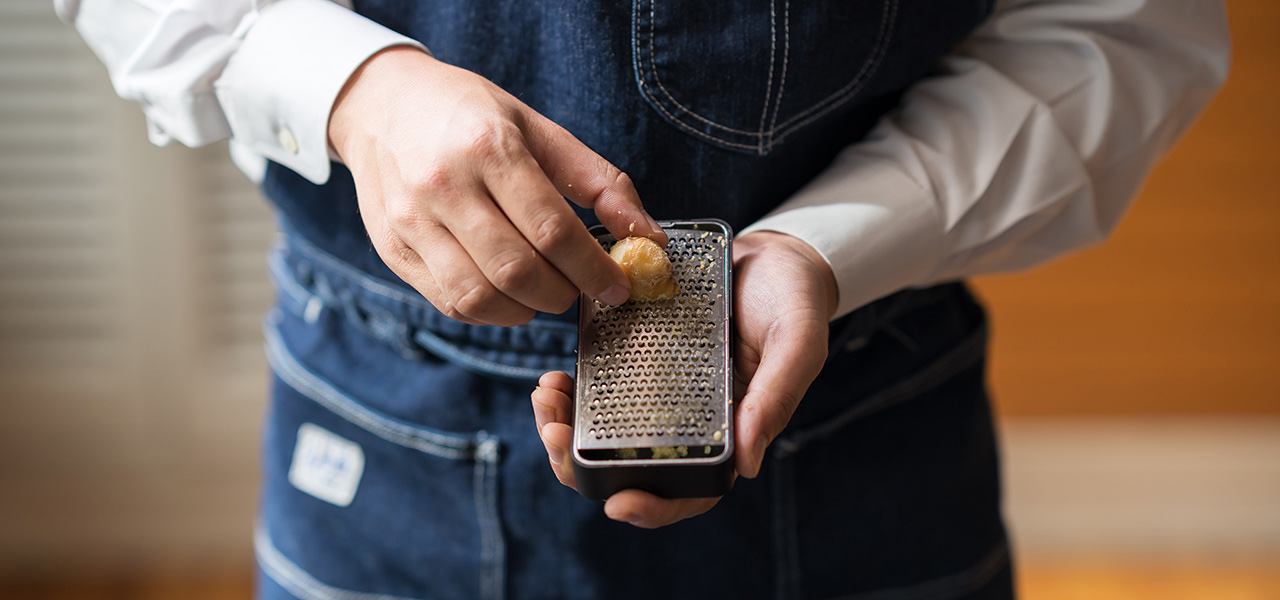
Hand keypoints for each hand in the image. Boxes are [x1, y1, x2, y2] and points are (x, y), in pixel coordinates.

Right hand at [329, 48, 666, 325]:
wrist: (381, 105)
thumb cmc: (472, 117)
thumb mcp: (539, 130)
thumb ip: (599, 183)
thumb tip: (649, 237)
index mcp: (489, 146)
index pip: (552, 229)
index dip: (593, 269)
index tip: (619, 286)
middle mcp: (443, 185)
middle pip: (517, 269)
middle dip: (563, 293)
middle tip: (580, 289)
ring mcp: (411, 221)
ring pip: (479, 296)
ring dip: (526, 310)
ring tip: (544, 293)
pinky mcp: (393, 249)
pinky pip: (450, 302)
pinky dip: (491, 311)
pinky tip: (507, 293)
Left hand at [531, 231, 837, 526]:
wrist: (774, 254)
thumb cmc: (795, 301)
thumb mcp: (798, 342)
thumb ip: (776, 397)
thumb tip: (747, 465)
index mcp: (730, 432)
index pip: (690, 489)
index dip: (654, 507)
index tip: (616, 503)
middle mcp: (689, 422)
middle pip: (631, 468)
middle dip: (583, 466)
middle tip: (554, 434)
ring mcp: (661, 393)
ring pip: (605, 433)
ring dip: (566, 427)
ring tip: (546, 397)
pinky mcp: (640, 360)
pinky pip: (600, 388)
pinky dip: (573, 390)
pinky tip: (557, 374)